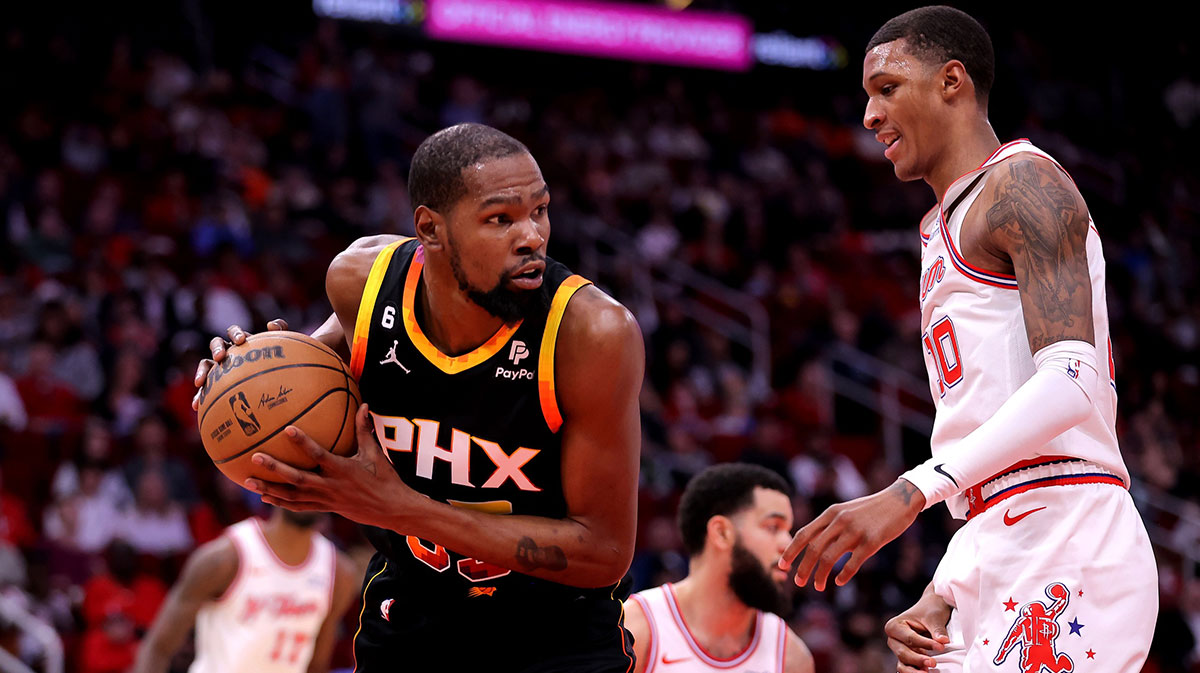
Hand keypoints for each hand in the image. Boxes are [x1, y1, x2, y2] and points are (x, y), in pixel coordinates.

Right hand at [192, 319, 288, 410]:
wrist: (274, 382)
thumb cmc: (278, 363)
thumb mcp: (283, 347)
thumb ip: (281, 330)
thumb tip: (270, 324)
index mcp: (241, 342)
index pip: (234, 332)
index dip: (235, 334)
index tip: (241, 341)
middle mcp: (228, 352)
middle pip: (216, 343)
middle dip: (217, 348)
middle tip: (220, 357)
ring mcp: (219, 367)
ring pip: (205, 363)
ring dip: (201, 371)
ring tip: (200, 382)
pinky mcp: (214, 383)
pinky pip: (205, 388)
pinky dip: (199, 395)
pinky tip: (196, 405)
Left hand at [242, 404, 417, 530]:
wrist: (391, 510)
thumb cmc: (385, 478)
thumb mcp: (375, 453)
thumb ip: (365, 429)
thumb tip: (363, 404)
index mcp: (342, 470)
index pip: (318, 454)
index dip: (303, 443)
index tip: (287, 429)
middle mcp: (330, 486)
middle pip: (297, 478)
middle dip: (275, 469)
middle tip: (255, 458)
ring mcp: (325, 500)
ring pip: (292, 496)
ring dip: (270, 488)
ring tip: (248, 481)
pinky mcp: (325, 508)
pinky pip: (299, 506)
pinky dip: (282, 502)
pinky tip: (266, 496)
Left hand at [777, 479, 924, 589]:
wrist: (899, 500)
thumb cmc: (870, 509)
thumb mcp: (845, 511)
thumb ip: (829, 525)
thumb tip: (812, 544)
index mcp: (831, 513)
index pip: (804, 534)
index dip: (791, 550)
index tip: (782, 564)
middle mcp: (839, 521)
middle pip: (813, 548)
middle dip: (802, 568)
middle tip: (797, 582)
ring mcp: (855, 531)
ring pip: (829, 558)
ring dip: (820, 576)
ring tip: (818, 587)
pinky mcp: (872, 542)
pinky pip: (852, 563)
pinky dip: (843, 575)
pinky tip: (838, 581)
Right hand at [885, 591, 951, 671]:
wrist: (931, 609)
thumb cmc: (929, 610)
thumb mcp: (934, 617)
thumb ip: (937, 630)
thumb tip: (943, 641)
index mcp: (895, 626)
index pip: (909, 638)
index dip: (925, 644)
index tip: (940, 647)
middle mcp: (893, 639)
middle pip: (903, 653)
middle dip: (918, 659)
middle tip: (933, 663)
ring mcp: (899, 649)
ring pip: (903, 663)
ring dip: (915, 670)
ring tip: (928, 672)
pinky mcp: (906, 658)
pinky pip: (907, 668)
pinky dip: (915, 671)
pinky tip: (925, 672)